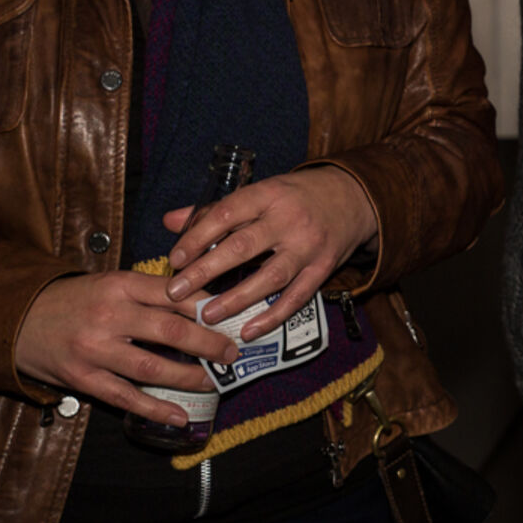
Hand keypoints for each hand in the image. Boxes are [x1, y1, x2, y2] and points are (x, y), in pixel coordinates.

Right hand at [15, 272, 239, 425]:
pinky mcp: (82, 378)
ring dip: (189, 377)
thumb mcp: (111, 282)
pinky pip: (125, 396)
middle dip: (209, 343)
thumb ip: (150, 291)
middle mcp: (109, 316)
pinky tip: (180, 416)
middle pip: (171, 331)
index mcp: (121, 285)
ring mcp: (94, 350)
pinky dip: (155, 409)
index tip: (234, 315)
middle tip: (233, 352)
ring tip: (214, 381)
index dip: (210, 307)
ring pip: (152, 367)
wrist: (16, 320)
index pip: (175, 294)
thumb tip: (202, 301)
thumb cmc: (75, 300)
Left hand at [162, 165, 377, 340]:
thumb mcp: (260, 192)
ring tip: (206, 315)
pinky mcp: (324, 268)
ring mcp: (309, 246)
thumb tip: (170, 221)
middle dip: (207, 270)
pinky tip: (248, 330)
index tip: (175, 259)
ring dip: (237, 299)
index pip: (228, 213)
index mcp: (270, 194)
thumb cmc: (295, 196)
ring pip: (271, 276)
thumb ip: (215, 209)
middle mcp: (290, 219)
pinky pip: (297, 297)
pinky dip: (273, 316)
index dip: (198, 236)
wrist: (352, 198)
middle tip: (176, 291)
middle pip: (245, 246)